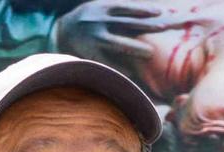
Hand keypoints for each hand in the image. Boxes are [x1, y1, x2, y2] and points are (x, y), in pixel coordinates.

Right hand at [54, 0, 184, 61]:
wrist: (59, 33)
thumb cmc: (87, 19)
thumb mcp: (99, 8)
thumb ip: (117, 10)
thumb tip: (144, 11)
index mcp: (102, 7)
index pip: (127, 7)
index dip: (143, 10)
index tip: (159, 12)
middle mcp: (98, 21)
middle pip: (127, 24)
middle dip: (146, 26)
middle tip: (164, 28)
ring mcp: (93, 39)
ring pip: (118, 44)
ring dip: (135, 48)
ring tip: (150, 52)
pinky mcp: (88, 55)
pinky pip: (107, 62)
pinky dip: (120, 68)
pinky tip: (132, 73)